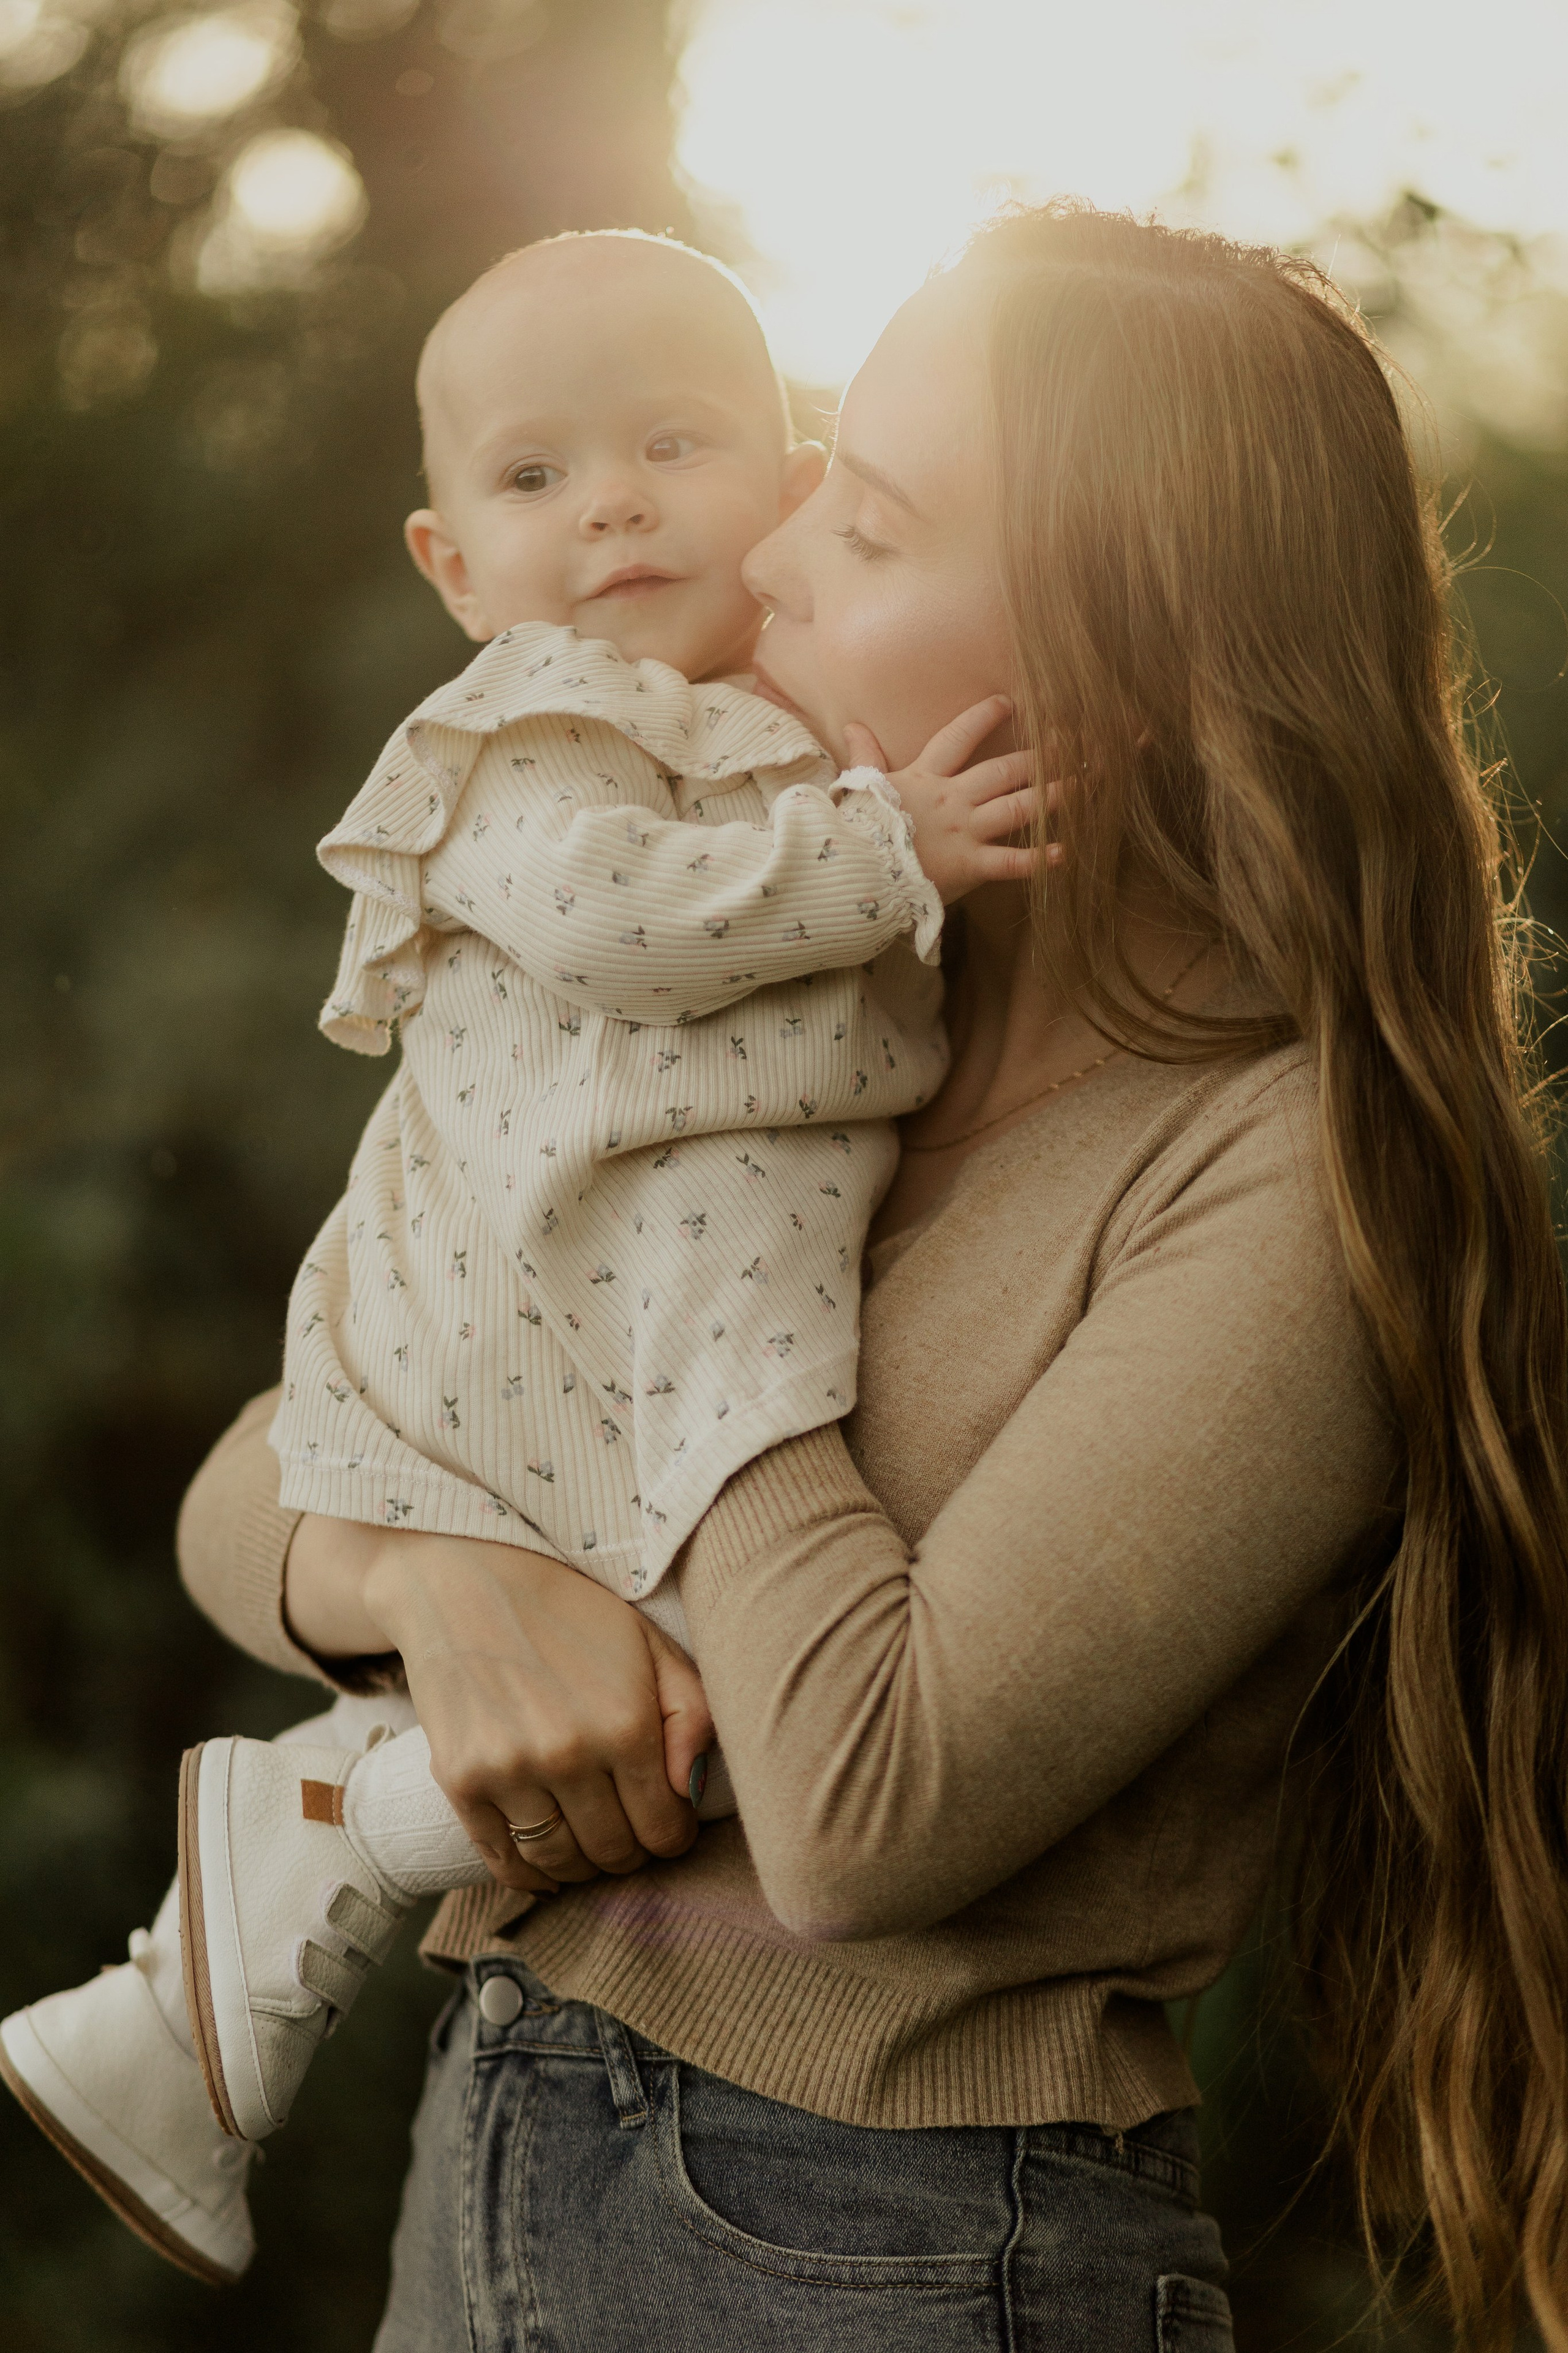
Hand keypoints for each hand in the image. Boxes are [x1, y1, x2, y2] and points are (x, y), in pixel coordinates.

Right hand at [286, 1516, 712, 1895]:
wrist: (464, 1578)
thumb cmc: (567, 1610)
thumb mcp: (649, 1643)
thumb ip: (693, 1715)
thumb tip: (694, 1792)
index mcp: (625, 1722)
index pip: (664, 1831)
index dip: (672, 1836)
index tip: (666, 1822)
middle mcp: (568, 1753)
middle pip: (614, 1853)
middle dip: (630, 1850)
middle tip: (627, 1827)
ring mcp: (509, 1771)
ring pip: (561, 1862)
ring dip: (583, 1863)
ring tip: (589, 1839)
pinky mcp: (461, 1780)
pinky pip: (503, 1860)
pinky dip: (529, 1873)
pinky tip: (546, 1863)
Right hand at [842, 695, 1057, 905]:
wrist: (853, 874)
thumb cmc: (858, 832)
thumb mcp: (861, 788)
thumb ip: (865, 756)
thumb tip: (853, 726)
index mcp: (925, 778)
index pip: (958, 737)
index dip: (983, 717)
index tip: (1009, 702)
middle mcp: (952, 800)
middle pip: (1004, 769)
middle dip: (1042, 755)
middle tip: (1074, 742)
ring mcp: (964, 832)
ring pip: (1018, 808)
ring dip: (1055, 796)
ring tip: (1086, 785)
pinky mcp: (969, 866)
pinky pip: (1011, 862)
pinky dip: (1039, 859)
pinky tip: (1065, 852)